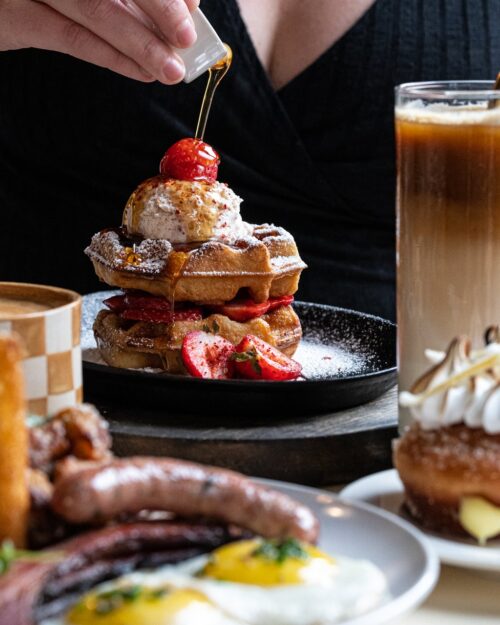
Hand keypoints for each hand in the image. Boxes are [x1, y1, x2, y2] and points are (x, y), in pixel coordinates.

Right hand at [0, 0, 199, 83]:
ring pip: (95, 9)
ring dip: (140, 44)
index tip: (192, 6)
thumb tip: (185, 4)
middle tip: (186, 38)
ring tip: (171, 69)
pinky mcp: (11, 16)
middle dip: (157, 9)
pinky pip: (70, 38)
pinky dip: (111, 56)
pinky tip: (140, 72)